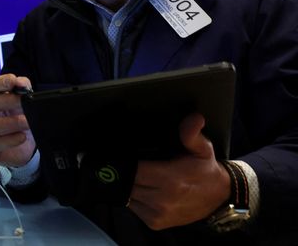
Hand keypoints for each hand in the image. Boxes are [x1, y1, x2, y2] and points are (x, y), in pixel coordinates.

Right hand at [0, 73, 34, 167]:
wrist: (20, 148)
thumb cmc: (17, 122)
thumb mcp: (21, 105)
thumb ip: (22, 90)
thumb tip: (22, 83)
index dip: (1, 82)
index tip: (14, 81)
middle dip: (9, 101)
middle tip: (25, 103)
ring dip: (10, 122)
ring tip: (26, 122)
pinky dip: (8, 140)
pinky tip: (21, 137)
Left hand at [127, 112, 230, 229]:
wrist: (220, 198)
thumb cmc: (205, 170)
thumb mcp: (202, 148)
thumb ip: (192, 133)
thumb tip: (194, 118)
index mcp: (170, 179)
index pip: (133, 169)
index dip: (125, 160)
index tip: (120, 152)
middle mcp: (162, 199)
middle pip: (127, 182)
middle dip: (124, 171)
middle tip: (123, 161)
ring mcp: (157, 214)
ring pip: (127, 195)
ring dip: (127, 185)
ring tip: (133, 174)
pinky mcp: (154, 223)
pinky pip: (132, 207)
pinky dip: (133, 197)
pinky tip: (140, 188)